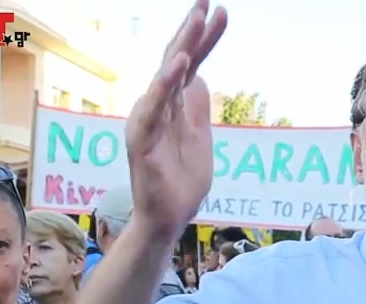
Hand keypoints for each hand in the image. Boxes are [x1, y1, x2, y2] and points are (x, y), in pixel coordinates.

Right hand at [125, 0, 227, 240]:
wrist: (168, 219)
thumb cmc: (182, 183)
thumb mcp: (200, 139)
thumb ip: (199, 109)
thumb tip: (202, 76)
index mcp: (174, 106)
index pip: (192, 64)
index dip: (206, 39)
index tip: (223, 12)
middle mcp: (158, 107)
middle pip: (176, 60)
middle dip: (192, 29)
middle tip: (206, 0)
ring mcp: (148, 121)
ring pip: (164, 77)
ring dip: (182, 46)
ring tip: (198, 19)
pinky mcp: (142, 139)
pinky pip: (154, 107)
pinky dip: (166, 84)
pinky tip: (181, 63)